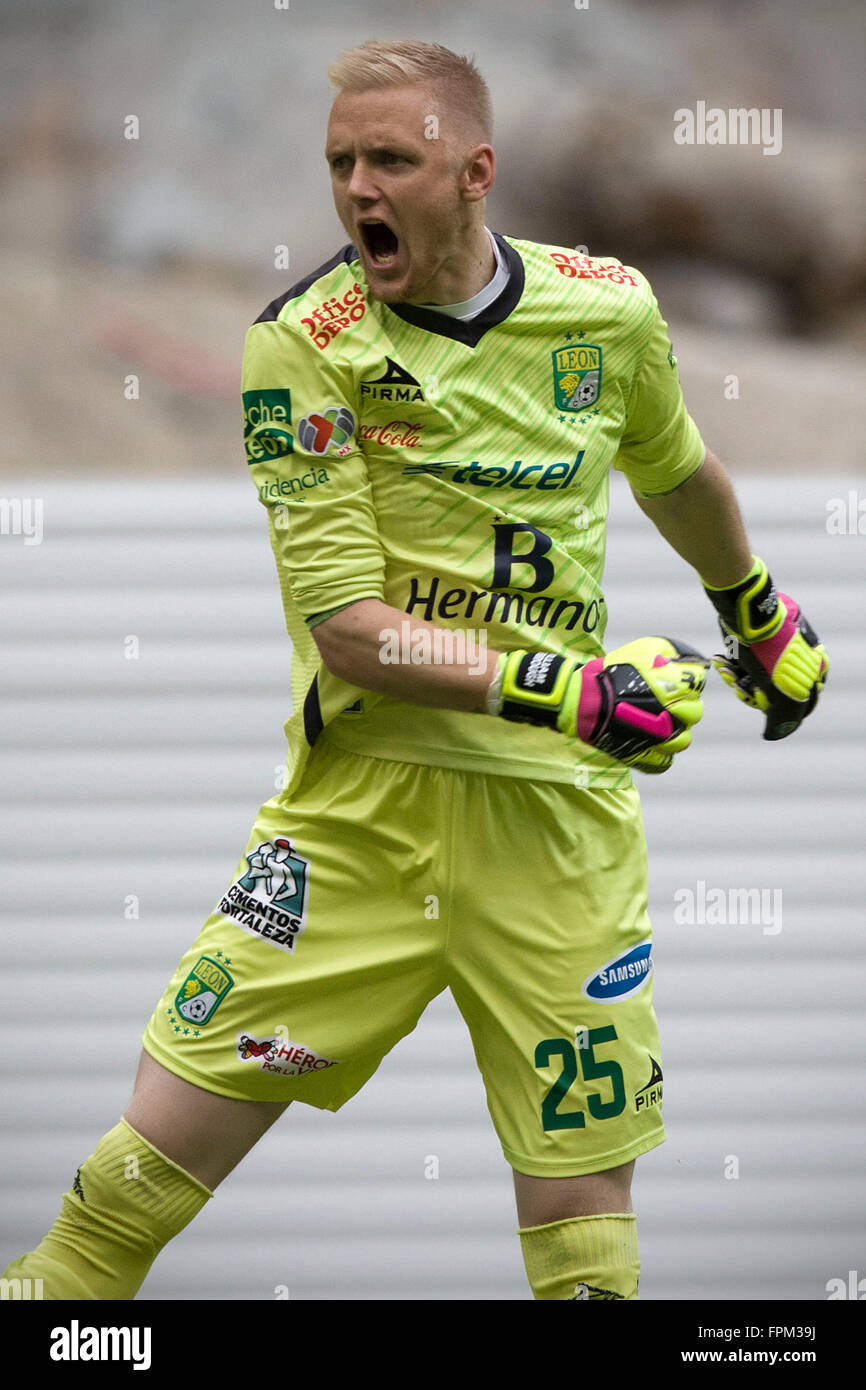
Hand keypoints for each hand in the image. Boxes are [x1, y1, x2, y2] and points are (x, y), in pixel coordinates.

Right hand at [494, 636, 707, 773]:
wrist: (584, 701)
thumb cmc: (611, 674)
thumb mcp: (640, 650)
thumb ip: (669, 650)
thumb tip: (690, 657)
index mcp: (677, 686)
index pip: (698, 681)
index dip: (687, 678)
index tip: (674, 679)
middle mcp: (676, 713)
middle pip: (694, 711)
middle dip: (682, 705)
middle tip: (663, 701)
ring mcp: (663, 738)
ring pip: (683, 739)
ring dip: (674, 730)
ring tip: (657, 723)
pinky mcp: (648, 755)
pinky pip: (665, 759)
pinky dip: (659, 752)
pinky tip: (650, 741)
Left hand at [704, 557, 827, 740]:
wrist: (744, 612)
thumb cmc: (767, 650)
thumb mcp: (780, 690)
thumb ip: (783, 717)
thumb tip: (772, 736)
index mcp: (814, 669)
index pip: (798, 706)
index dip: (776, 710)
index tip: (761, 702)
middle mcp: (799, 660)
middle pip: (772, 694)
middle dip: (751, 692)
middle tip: (738, 684)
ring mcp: (778, 652)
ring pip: (755, 680)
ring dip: (737, 679)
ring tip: (726, 669)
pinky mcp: (758, 645)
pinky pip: (745, 665)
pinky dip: (732, 667)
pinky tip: (721, 661)